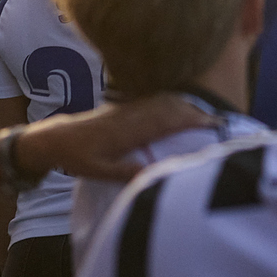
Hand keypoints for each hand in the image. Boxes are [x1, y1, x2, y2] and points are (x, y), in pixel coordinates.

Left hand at [15, 94, 211, 182]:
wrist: (56, 137)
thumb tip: (151, 175)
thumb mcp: (97, 170)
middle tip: (219, 122)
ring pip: (165, 102)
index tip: (213, 124)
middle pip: (172, 108)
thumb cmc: (77, 156)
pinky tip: (182, 108)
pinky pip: (156, 101)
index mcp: (129, 129)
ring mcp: (131, 108)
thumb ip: (124, 172)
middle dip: (197, 113)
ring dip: (187, 106)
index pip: (168, 121)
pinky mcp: (127, 107)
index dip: (193, 120)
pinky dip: (174, 102)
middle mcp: (133, 114)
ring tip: (207, 116)